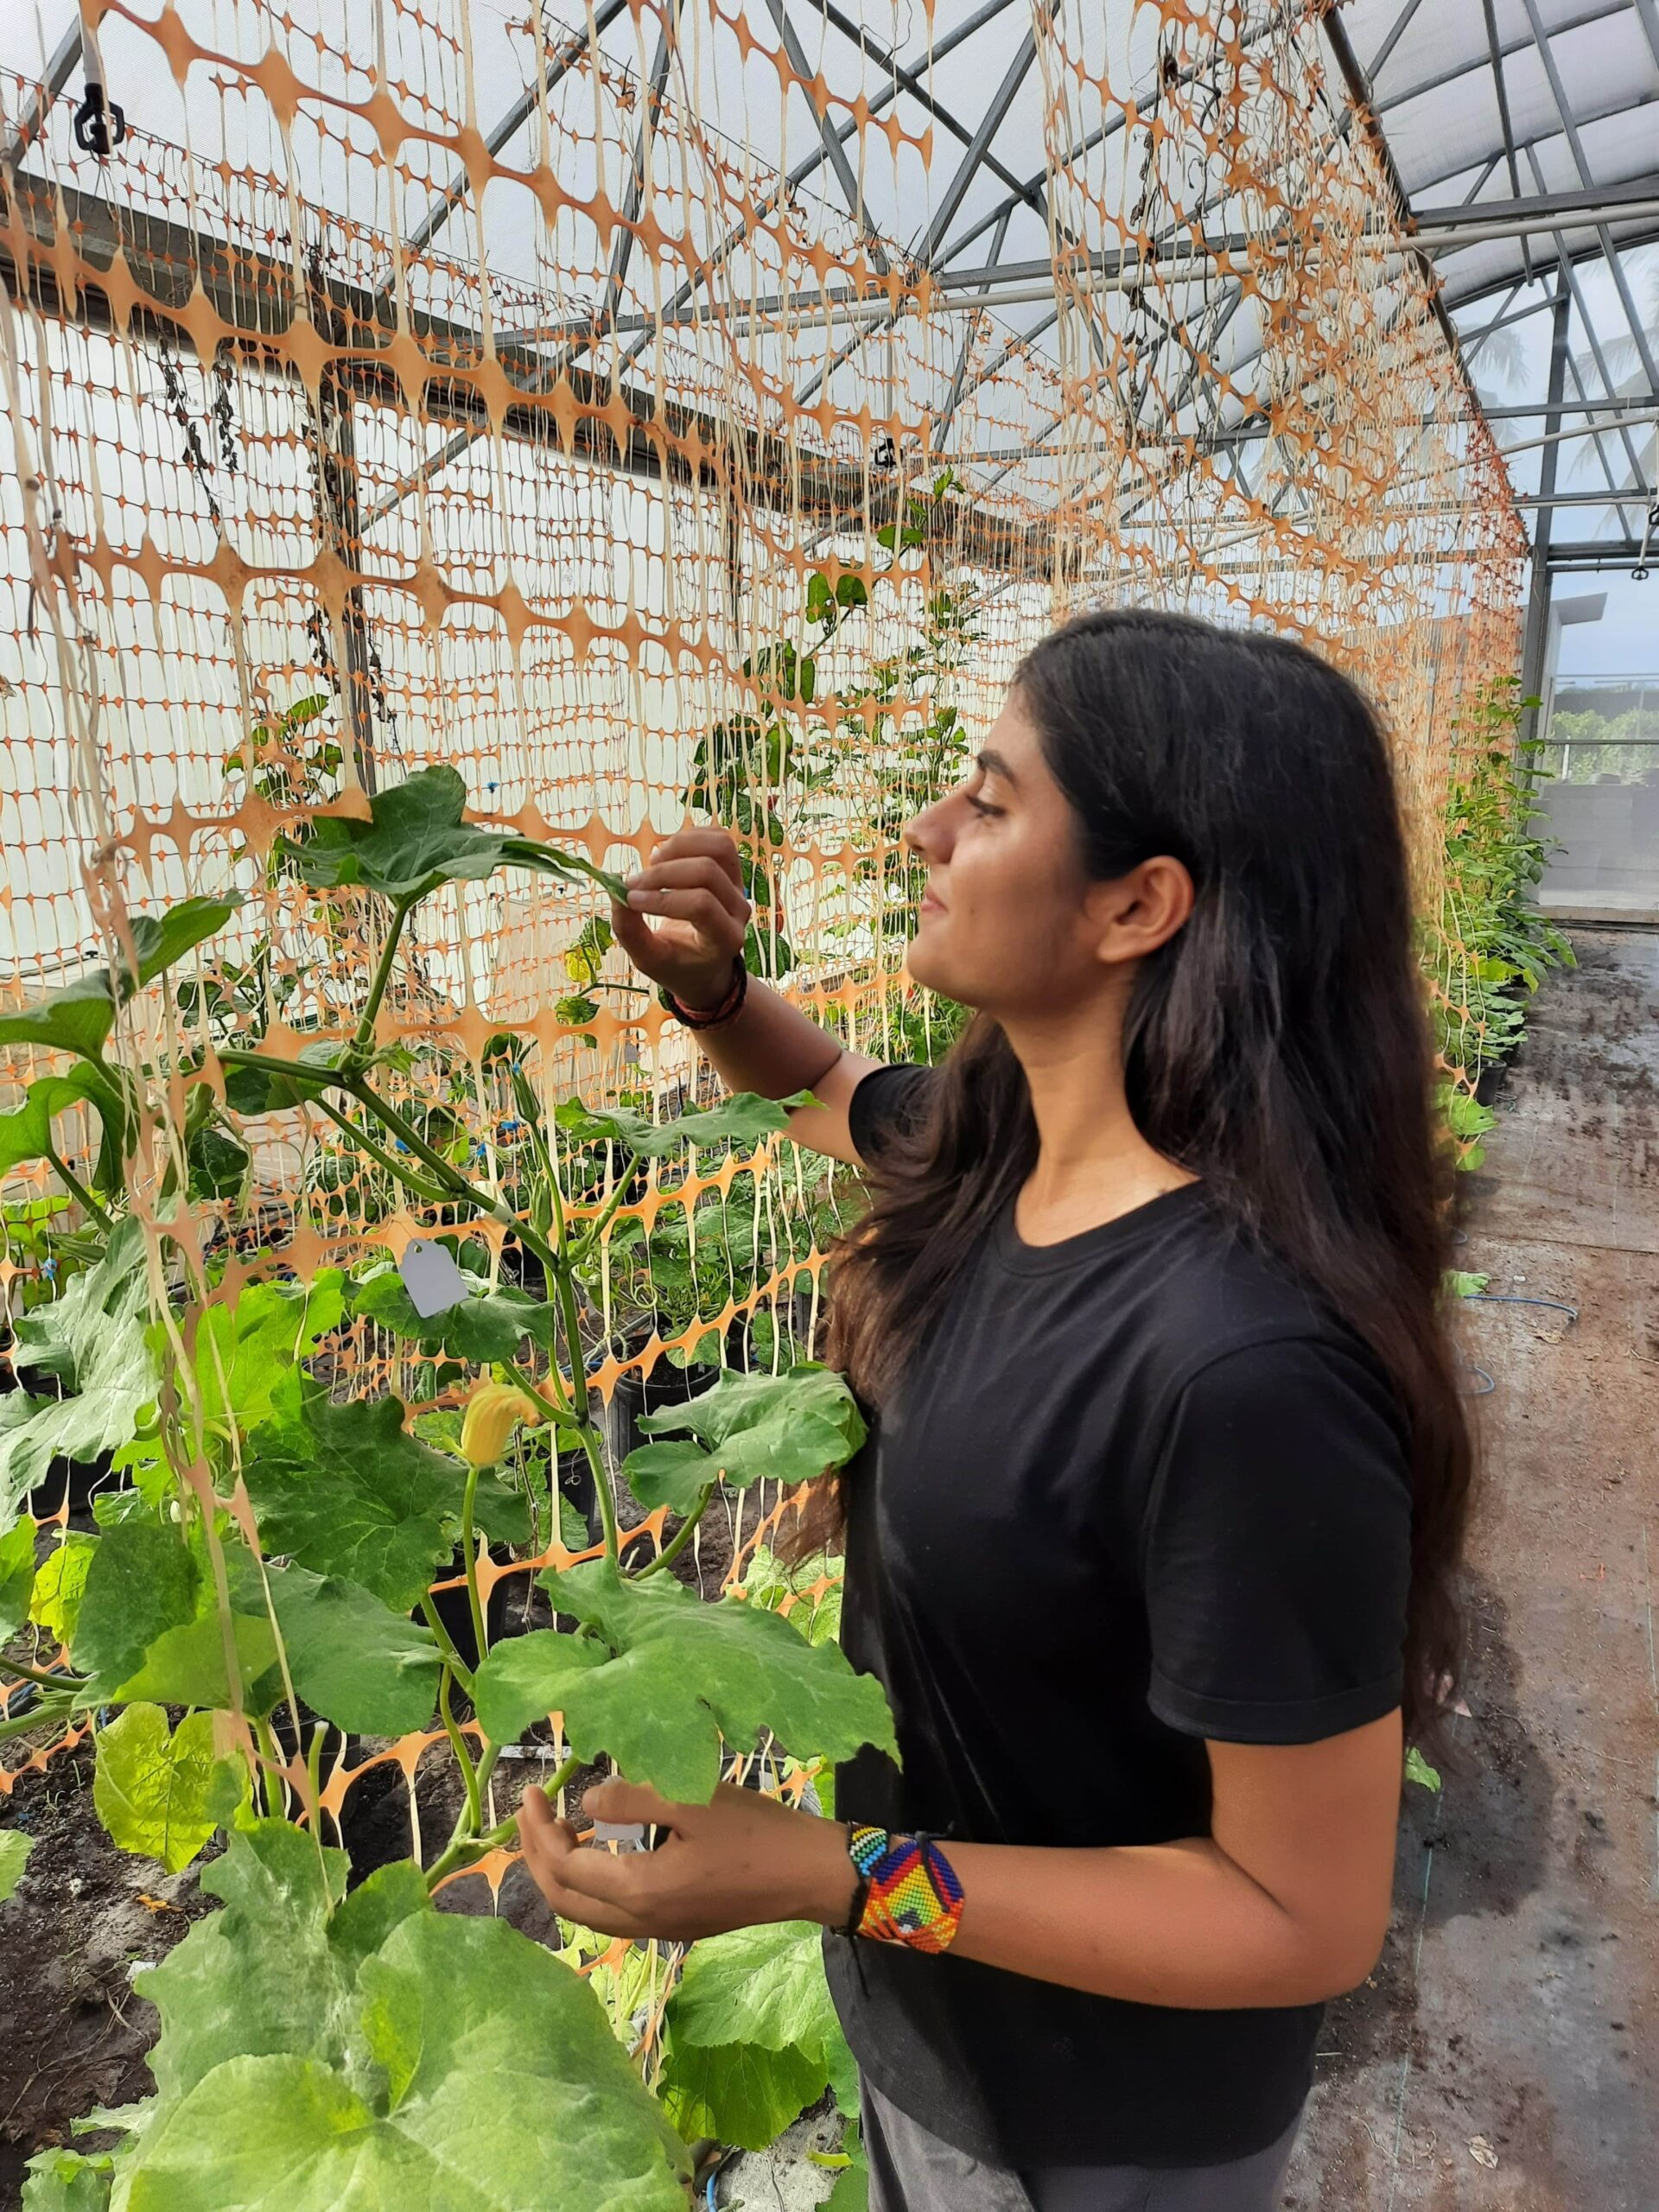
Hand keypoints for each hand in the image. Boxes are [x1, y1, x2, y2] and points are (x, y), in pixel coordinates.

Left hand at [517, 1778, 856, 1942]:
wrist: (807, 1874)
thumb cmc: (754, 1832)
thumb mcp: (692, 1800)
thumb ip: (634, 1799)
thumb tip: (587, 1803)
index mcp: (641, 1891)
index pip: (565, 1868)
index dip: (538, 1831)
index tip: (531, 1791)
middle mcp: (641, 1922)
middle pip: (564, 1901)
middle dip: (537, 1857)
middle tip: (529, 1812)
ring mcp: (659, 1929)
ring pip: (586, 1914)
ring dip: (561, 1874)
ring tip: (556, 1829)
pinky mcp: (675, 1925)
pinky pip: (612, 1914)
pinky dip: (590, 1884)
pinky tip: (600, 1849)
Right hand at [612, 830, 749, 1009]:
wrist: (704, 963)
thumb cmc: (676, 964)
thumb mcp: (648, 959)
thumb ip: (630, 931)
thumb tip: (615, 892)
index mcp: (725, 939)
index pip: (701, 905)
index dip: (662, 898)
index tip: (630, 900)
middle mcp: (739, 910)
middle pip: (707, 871)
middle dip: (663, 873)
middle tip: (633, 884)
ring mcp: (739, 886)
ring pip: (719, 846)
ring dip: (679, 847)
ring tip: (653, 863)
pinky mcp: (733, 868)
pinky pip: (717, 837)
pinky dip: (689, 837)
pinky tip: (667, 854)